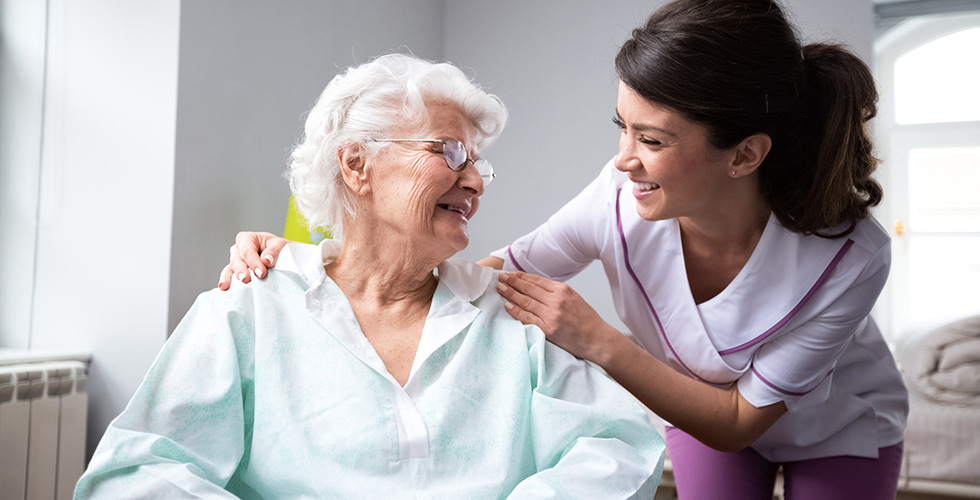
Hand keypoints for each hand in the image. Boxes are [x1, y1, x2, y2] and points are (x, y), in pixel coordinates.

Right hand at [217, 232, 289, 289]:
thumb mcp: (280, 245)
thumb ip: (273, 251)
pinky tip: (224, 288)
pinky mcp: (236, 272)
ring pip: (230, 268)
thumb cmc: (278, 248)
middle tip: (246, 280)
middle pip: (237, 259)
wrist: (281, 256)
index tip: (261, 273)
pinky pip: (229, 276)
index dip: (253, 262)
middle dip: (241, 270)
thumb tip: (265, 260)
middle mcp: (238, 249)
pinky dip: (226, 281)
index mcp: (248, 239)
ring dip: (229, 277)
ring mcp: (236, 261)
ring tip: (227, 286)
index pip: (247, 250)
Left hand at [495, 271, 617, 361]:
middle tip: (500, 278)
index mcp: (563, 290)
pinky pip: (527, 318)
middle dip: (512, 282)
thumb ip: (555, 292)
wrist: (597, 339)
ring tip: (500, 288)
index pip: (536, 280)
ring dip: (510, 294)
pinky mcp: (548, 329)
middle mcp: (557, 300)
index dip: (521, 276)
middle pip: (528, 289)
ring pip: (526, 301)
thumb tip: (534, 287)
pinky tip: (508, 306)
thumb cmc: (586, 320)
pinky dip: (516, 311)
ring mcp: (552, 315)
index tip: (510, 274)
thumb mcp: (573, 298)